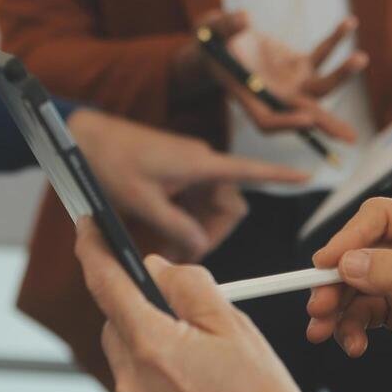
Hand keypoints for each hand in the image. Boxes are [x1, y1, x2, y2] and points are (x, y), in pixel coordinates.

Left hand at [66, 109, 306, 261]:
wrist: (83, 137)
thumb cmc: (111, 159)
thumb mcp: (142, 200)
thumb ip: (174, 226)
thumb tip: (198, 249)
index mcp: (201, 163)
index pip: (252, 169)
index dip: (280, 175)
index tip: (308, 176)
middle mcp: (201, 165)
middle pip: (229, 207)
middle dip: (212, 233)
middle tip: (181, 254)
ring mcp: (189, 172)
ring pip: (210, 211)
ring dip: (195, 233)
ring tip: (166, 250)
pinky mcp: (176, 177)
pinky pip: (193, 206)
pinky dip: (184, 224)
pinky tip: (163, 239)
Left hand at [74, 219, 304, 391]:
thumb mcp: (233, 326)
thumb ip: (189, 286)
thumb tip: (156, 270)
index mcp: (151, 344)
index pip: (106, 283)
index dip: (93, 250)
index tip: (87, 228)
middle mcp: (131, 381)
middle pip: (117, 325)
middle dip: (141, 312)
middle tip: (187, 318)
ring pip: (129, 362)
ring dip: (153, 352)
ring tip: (204, 368)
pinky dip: (158, 388)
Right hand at [174, 10, 368, 141]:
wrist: (221, 42)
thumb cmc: (210, 41)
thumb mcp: (211, 30)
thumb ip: (227, 26)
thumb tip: (245, 18)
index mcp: (248, 97)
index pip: (268, 120)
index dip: (287, 123)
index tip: (308, 117)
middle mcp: (273, 96)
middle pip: (302, 113)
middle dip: (326, 124)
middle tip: (350, 137)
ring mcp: (290, 83)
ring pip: (320, 87)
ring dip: (341, 75)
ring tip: (360, 59)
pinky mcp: (299, 65)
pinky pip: (321, 55)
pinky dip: (335, 41)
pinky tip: (349, 22)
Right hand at [305, 198, 391, 391]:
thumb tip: (348, 264)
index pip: (379, 217)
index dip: (347, 239)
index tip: (324, 267)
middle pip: (359, 253)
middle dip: (335, 282)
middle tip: (318, 309)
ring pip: (356, 286)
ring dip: (338, 310)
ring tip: (325, 334)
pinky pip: (364, 311)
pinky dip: (352, 327)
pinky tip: (353, 345)